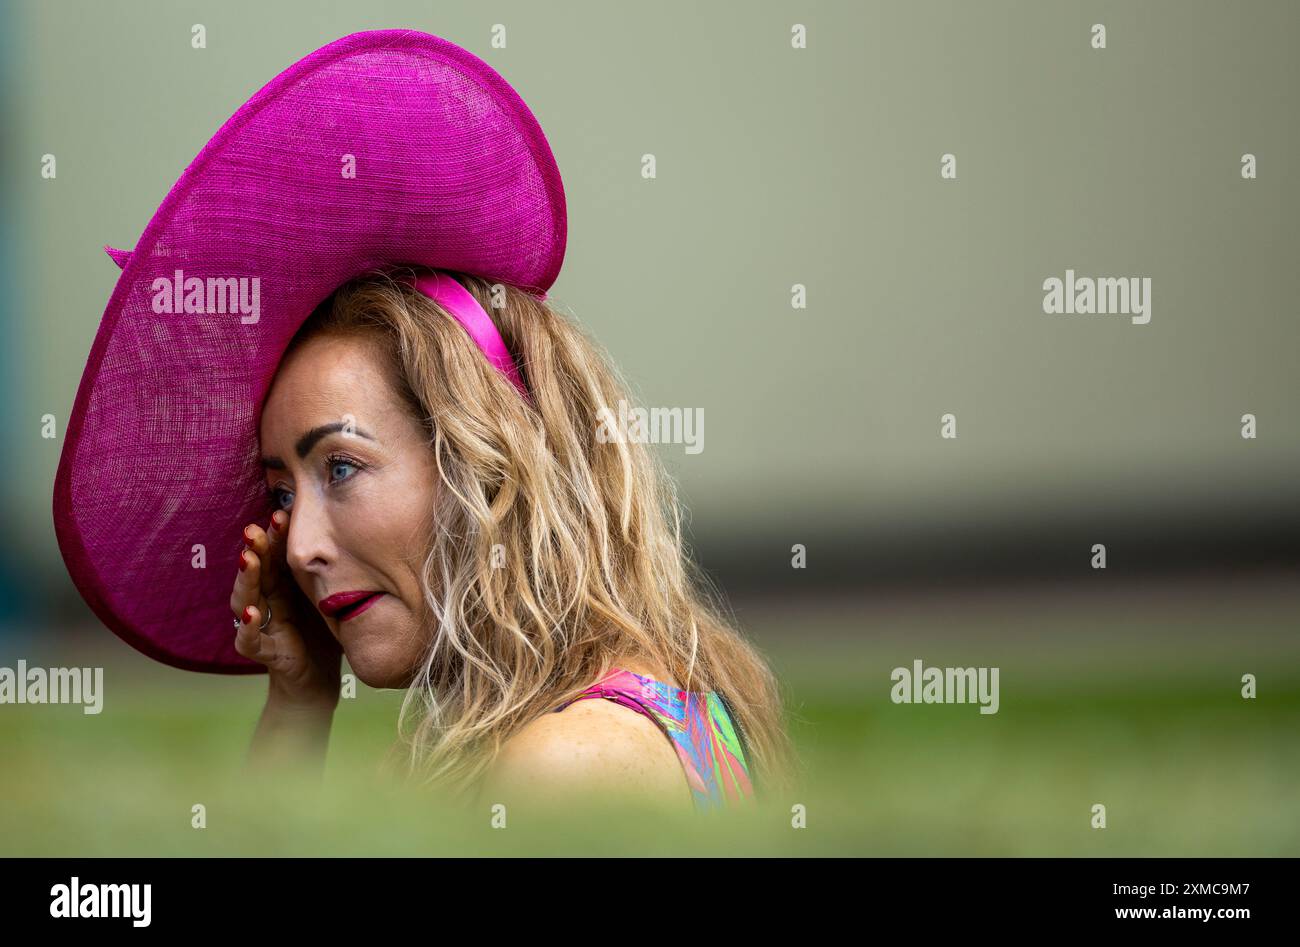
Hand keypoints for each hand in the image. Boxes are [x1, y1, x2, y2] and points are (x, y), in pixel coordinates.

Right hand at [230, 509, 342, 709]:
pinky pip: (248, 641)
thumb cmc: (324, 629)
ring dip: (244, 579)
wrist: (319, 675)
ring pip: (243, 599)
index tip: (280, 514)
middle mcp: (269, 600)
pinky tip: (249, 613)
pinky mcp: (266, 651)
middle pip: (256, 570)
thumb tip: (362, 529)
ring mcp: (264, 625)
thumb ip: (335, 569)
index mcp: (284, 584)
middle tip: (254, 529)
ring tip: (247, 559)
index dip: (275, 536)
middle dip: (255, 549)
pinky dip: (245, 628)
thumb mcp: (332, 594)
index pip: (275, 555)